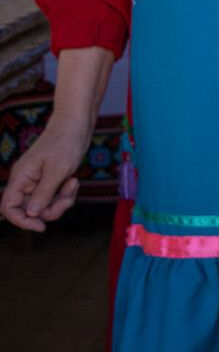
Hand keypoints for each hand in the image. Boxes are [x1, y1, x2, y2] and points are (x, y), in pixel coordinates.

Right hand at [0, 115, 92, 231]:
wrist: (76, 125)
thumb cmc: (65, 142)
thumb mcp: (57, 170)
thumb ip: (43, 193)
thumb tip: (31, 214)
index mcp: (20, 178)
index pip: (8, 207)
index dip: (21, 221)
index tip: (41, 226)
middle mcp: (26, 182)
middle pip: (31, 210)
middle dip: (51, 209)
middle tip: (67, 198)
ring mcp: (39, 182)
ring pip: (46, 205)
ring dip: (62, 201)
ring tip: (73, 183)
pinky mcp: (51, 180)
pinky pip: (55, 197)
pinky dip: (66, 194)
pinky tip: (74, 181)